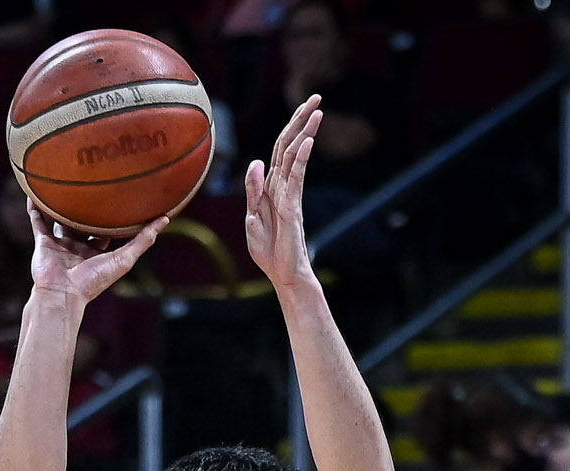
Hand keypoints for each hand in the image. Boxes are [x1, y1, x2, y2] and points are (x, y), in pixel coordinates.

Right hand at [25, 197, 166, 304]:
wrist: (62, 294)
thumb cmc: (94, 281)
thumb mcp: (124, 259)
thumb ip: (143, 240)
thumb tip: (165, 219)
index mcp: (97, 252)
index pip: (107, 231)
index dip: (114, 217)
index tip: (123, 198)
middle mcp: (78, 247)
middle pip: (84, 224)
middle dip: (89, 209)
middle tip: (95, 185)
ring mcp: (60, 244)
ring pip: (61, 220)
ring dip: (61, 205)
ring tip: (62, 185)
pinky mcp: (43, 243)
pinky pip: (38, 222)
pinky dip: (35, 209)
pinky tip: (34, 192)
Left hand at [245, 95, 323, 287]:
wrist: (282, 274)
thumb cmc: (269, 249)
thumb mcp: (251, 216)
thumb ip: (253, 189)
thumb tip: (257, 160)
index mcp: (271, 186)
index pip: (281, 150)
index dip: (290, 128)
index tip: (302, 107)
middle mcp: (283, 186)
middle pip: (291, 146)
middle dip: (302, 120)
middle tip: (317, 97)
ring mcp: (289, 195)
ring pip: (296, 157)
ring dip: (305, 132)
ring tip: (317, 111)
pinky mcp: (292, 208)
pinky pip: (296, 179)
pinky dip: (301, 159)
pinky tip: (307, 142)